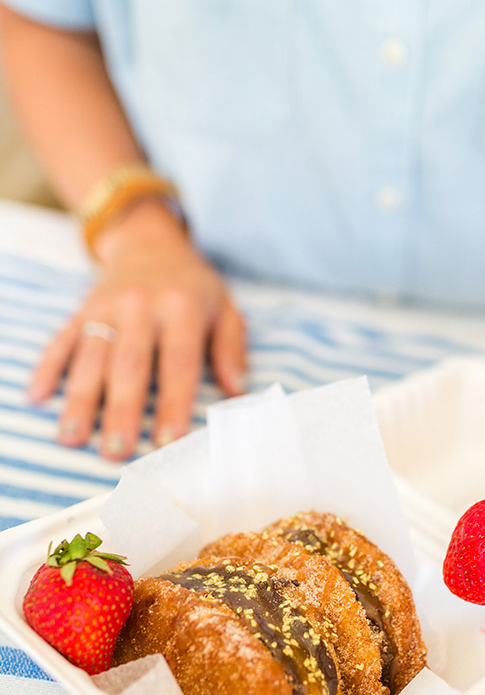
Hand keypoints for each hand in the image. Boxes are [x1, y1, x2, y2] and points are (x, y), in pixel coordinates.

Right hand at [28, 201, 245, 458]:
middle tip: (116, 451)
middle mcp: (140, 306)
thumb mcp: (225, 309)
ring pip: (91, 357)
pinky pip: (61, 341)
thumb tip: (237, 391)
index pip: (178, 362)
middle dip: (121, 410)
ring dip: (80, 399)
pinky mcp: (81, 311)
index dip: (173, 403)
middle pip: (129, 364)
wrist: (150, 243)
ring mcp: (105, 308)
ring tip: (71, 437)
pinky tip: (37, 397)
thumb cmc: (193, 288)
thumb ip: (232, 350)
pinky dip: (48, 369)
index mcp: (181, 307)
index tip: (168, 441)